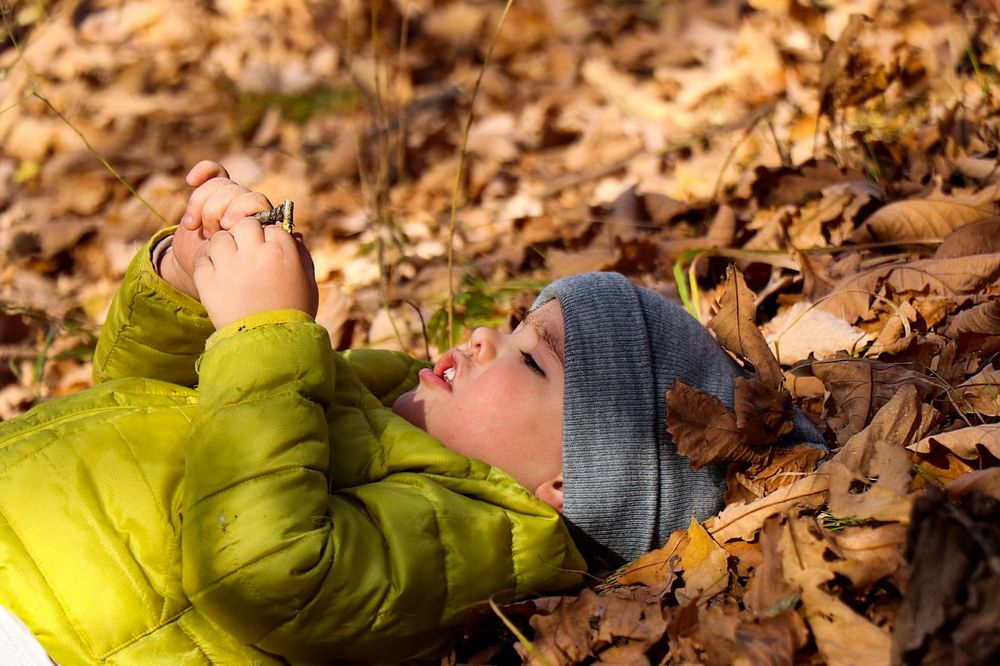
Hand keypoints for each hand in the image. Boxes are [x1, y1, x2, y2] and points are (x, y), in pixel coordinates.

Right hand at [161, 161, 272, 299]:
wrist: (206, 276)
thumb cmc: (233, 282)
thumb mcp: (247, 275)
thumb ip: (270, 258)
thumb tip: (297, 237)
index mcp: (264, 226)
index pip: (258, 203)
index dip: (241, 212)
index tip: (228, 228)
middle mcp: (250, 211)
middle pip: (239, 192)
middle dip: (220, 210)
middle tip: (210, 232)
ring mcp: (231, 202)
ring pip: (221, 185)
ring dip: (203, 205)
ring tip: (196, 228)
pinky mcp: (211, 195)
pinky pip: (213, 172)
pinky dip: (203, 172)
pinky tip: (192, 180)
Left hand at [192, 217, 318, 329]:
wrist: (270, 345)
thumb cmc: (295, 312)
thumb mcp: (308, 282)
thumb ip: (301, 255)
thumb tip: (293, 234)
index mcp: (282, 251)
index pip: (272, 227)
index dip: (270, 238)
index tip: (269, 250)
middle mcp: (254, 253)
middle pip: (245, 225)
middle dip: (247, 235)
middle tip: (248, 252)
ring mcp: (229, 266)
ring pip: (221, 238)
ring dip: (226, 248)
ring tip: (231, 264)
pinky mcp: (208, 281)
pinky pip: (203, 259)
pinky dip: (209, 264)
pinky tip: (218, 274)